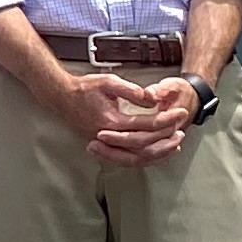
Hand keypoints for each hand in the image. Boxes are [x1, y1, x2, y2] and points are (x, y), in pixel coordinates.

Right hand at [76, 74, 191, 167]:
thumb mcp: (109, 82)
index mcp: (111, 121)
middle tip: (181, 130)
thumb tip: (151, 100)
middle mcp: (108, 137)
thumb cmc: (83, 88)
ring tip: (174, 146)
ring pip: (136, 158)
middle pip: (144, 147)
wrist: (60, 96)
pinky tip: (155, 153)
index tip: (180, 113)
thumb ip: (132, 91)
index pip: (146, 125)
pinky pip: (127, 159)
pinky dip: (144, 158)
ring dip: (158, 154)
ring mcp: (104, 144)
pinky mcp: (103, 147)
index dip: (167, 119)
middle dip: (166, 140)